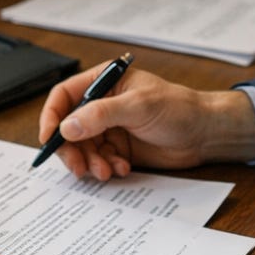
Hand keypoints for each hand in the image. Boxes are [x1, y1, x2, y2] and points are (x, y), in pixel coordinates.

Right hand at [37, 64, 254, 179]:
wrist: (205, 134)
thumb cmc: (178, 108)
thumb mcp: (138, 106)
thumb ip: (101, 115)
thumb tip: (67, 127)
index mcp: (103, 83)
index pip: (64, 96)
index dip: (51, 117)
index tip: (49, 139)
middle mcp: (102, 105)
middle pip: (68, 128)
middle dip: (71, 149)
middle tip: (79, 167)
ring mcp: (109, 128)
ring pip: (82, 148)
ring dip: (90, 163)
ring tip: (106, 171)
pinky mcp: (118, 148)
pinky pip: (98, 161)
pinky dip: (105, 168)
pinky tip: (121, 169)